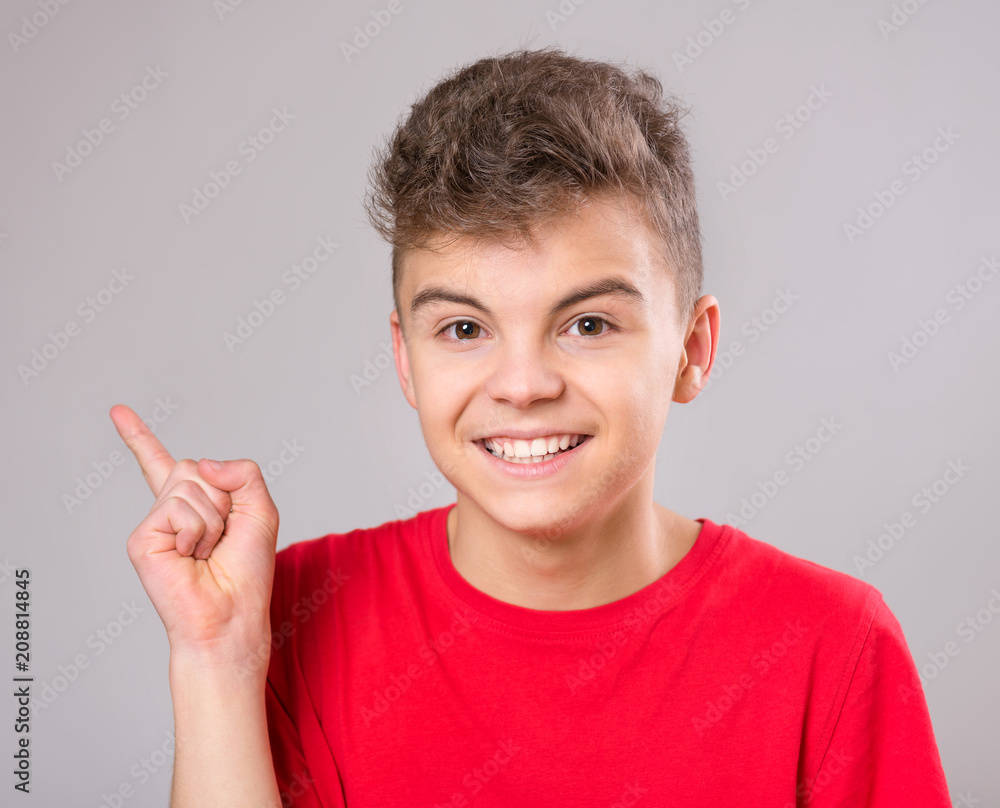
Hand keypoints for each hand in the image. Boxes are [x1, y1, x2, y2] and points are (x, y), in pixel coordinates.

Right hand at [110, 404, 278, 664]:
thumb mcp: (261, 510)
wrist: (232, 614)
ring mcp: (154, 523)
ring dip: (214, 518)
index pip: (163, 463)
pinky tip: (191, 558)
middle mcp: (169, 510)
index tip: (118, 411)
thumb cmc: (248, 570)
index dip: (140, 438)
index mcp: (194, 504)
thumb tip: (201, 463)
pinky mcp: (143, 538)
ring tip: (208, 551)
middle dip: (223, 498)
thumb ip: (243, 472)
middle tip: (222, 537)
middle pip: (194, 466)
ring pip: (190, 484)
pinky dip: (197, 531)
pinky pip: (179, 509)